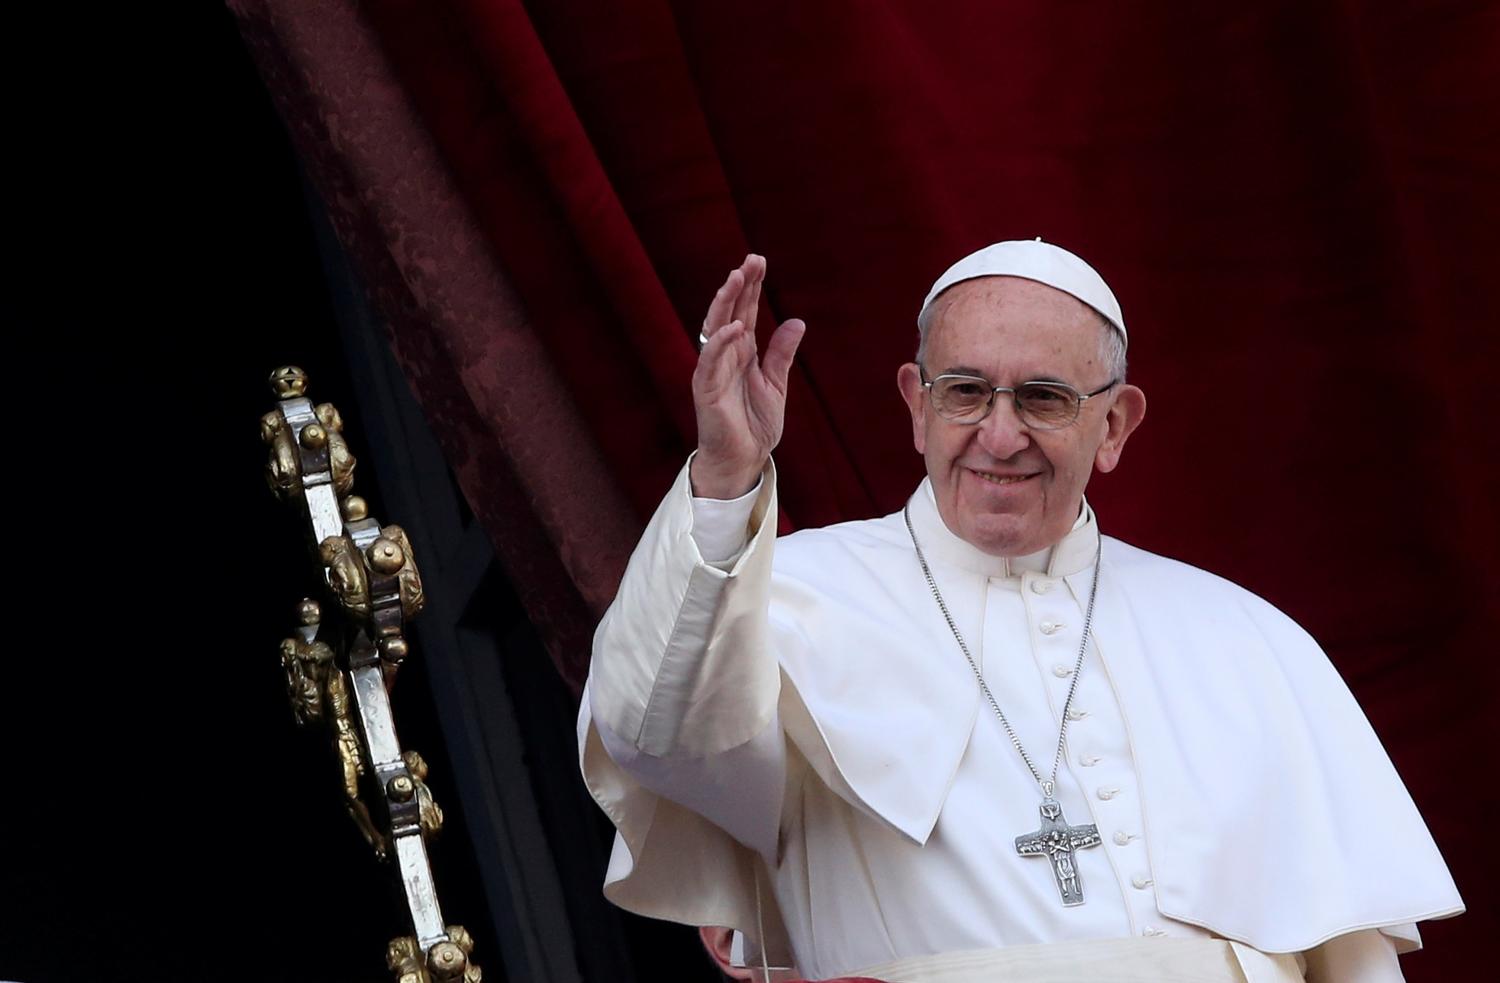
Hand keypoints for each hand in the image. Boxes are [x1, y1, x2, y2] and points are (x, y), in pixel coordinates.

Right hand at [691, 254, 805, 498]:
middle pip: (730, 312)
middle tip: (751, 260)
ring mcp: (713, 370)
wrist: (744, 460)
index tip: (759, 262)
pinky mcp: (705, 390)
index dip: (751, 287)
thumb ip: (781, 354)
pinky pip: (710, 361)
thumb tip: (796, 321)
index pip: (745, 311)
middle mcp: (725, 356)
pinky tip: (735, 327)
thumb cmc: (755, 425)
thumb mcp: (776, 384)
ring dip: (725, 303)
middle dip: (739, 285)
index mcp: (743, 353)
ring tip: (736, 278)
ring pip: (715, 328)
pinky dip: (720, 343)